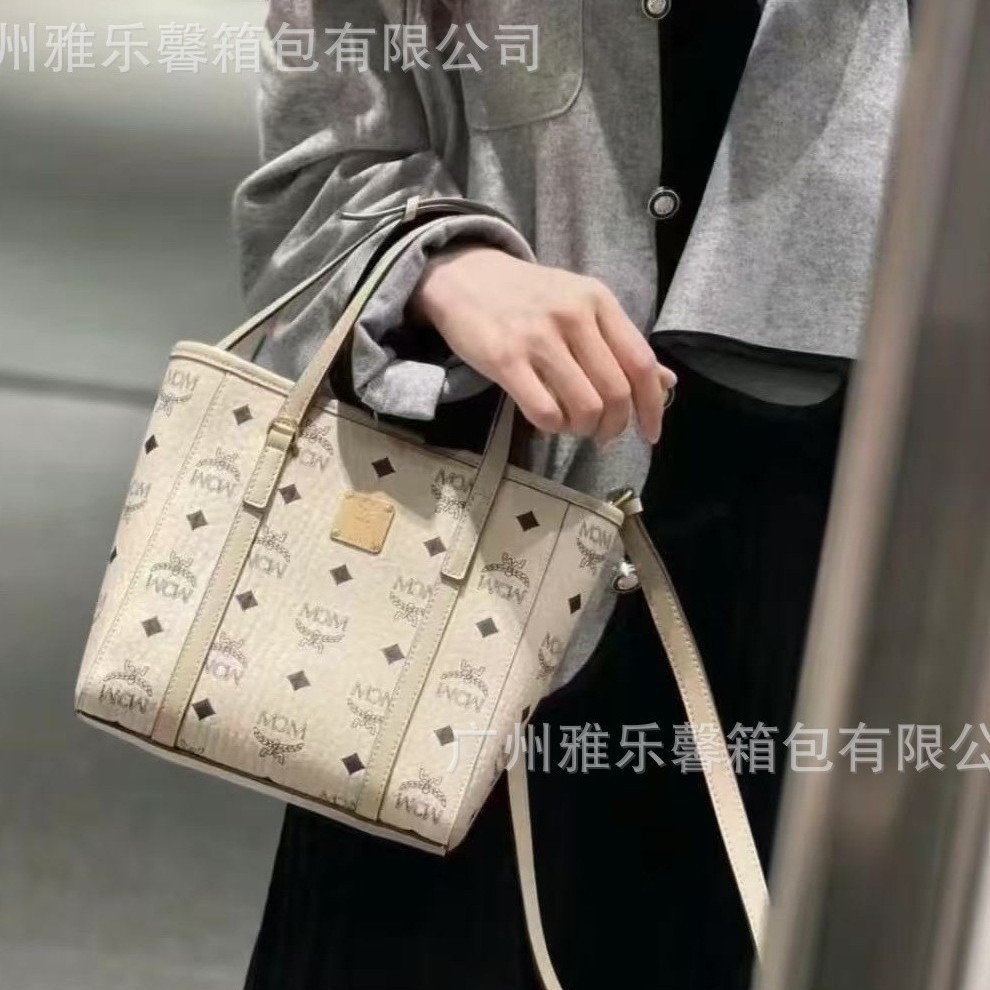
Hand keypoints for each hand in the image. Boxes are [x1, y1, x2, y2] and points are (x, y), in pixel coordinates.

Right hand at [407, 246, 676, 445]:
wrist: (464, 275)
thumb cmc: (528, 296)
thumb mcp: (581, 305)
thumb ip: (620, 343)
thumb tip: (667, 383)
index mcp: (598, 301)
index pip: (641, 363)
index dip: (652, 407)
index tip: (649, 434)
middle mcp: (573, 315)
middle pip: (616, 393)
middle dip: (614, 426)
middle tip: (602, 434)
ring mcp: (538, 337)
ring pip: (585, 407)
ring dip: (583, 430)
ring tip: (573, 427)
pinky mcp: (505, 359)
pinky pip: (545, 412)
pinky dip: (553, 428)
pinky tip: (548, 420)